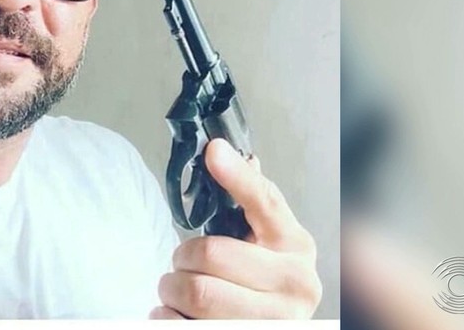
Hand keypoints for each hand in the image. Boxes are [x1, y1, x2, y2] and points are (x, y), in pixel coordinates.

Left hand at [152, 139, 321, 318]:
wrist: (273, 326)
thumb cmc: (264, 282)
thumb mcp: (269, 240)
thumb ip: (252, 200)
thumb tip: (222, 151)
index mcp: (297, 247)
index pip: (264, 202)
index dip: (236, 176)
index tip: (213, 151)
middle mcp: (295, 286)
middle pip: (210, 253)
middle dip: (182, 256)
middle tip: (183, 264)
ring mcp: (273, 321)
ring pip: (195, 292)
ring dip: (171, 289)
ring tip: (180, 291)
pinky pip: (180, 324)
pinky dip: (167, 317)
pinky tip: (180, 316)